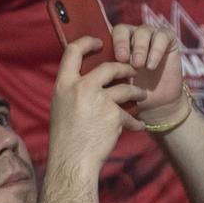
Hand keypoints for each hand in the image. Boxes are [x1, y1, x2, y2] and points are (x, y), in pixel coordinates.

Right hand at [47, 37, 143, 170]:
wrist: (73, 161)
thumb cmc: (65, 138)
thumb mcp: (61, 107)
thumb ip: (73, 91)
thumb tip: (87, 78)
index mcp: (64, 84)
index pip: (73, 51)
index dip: (87, 42)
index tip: (100, 41)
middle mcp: (81, 87)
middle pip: (109, 67)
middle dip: (124, 68)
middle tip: (133, 70)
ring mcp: (99, 100)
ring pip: (125, 89)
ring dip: (136, 93)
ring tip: (142, 96)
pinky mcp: (114, 115)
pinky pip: (129, 115)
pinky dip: (134, 122)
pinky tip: (138, 126)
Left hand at [111, 23, 184, 120]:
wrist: (156, 103)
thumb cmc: (132, 93)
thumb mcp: (116, 83)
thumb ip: (106, 72)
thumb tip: (92, 68)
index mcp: (116, 43)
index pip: (109, 33)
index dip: (112, 42)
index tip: (116, 58)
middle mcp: (132, 36)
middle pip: (124, 29)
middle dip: (122, 43)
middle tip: (124, 60)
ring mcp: (150, 36)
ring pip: (143, 31)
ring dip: (140, 48)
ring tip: (139, 65)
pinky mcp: (168, 40)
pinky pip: (162, 36)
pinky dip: (156, 49)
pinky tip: (152, 65)